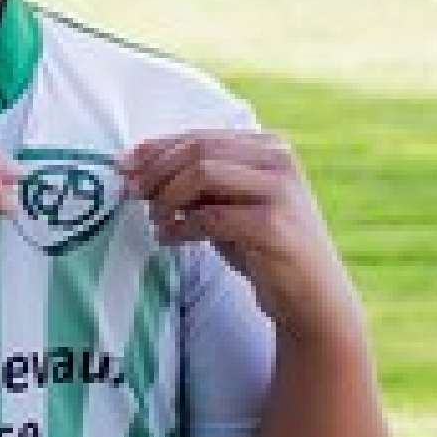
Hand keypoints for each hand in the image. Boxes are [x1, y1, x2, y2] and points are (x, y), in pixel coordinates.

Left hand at [119, 130, 359, 337]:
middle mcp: (279, 161)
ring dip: (167, 196)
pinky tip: (167, 238)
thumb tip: (141, 171)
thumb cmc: (264, 250)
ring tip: (155, 220)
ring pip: (203, 173)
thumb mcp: (231, 207)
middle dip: (155, 170)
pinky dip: (180, 227)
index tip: (124, 164)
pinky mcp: (273, 226)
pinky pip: (210, 216)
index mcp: (269, 147)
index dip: (157, 148)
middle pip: (198, 150)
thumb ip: (198, 186)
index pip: (201, 136)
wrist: (313, 299)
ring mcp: (280, 191)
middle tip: (131, 192)